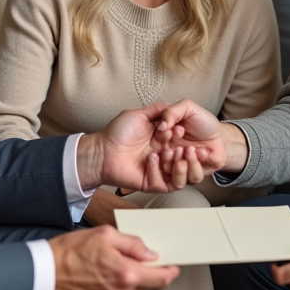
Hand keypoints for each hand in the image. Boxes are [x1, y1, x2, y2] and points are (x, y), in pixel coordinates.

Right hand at [49, 226, 179, 289]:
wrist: (43, 275)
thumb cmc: (69, 252)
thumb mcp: (105, 235)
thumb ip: (133, 244)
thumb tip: (151, 254)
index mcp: (125, 273)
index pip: (161, 278)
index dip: (169, 272)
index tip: (172, 268)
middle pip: (146, 287)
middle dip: (142, 274)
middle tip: (126, 261)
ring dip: (127, 284)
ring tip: (106, 270)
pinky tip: (98, 282)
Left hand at [78, 103, 222, 192]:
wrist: (102, 151)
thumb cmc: (117, 133)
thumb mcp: (138, 115)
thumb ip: (157, 110)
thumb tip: (171, 105)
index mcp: (162, 141)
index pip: (180, 141)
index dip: (182, 136)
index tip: (180, 129)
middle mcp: (163, 156)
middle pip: (184, 158)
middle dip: (186, 152)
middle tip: (183, 145)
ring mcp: (159, 171)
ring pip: (180, 175)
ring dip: (179, 164)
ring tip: (171, 153)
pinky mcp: (152, 183)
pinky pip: (164, 183)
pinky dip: (159, 170)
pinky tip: (151, 158)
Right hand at [155, 99, 236, 171]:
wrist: (221, 133)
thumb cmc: (203, 122)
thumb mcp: (187, 108)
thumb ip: (171, 112)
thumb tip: (161, 125)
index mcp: (163, 142)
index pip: (152, 148)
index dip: (159, 142)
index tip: (168, 133)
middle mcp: (170, 157)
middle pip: (161, 166)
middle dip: (168, 158)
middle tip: (177, 147)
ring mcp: (183, 167)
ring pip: (175, 178)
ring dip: (181, 164)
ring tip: (189, 149)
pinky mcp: (195, 174)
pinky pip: (192, 178)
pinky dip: (196, 164)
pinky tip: (202, 152)